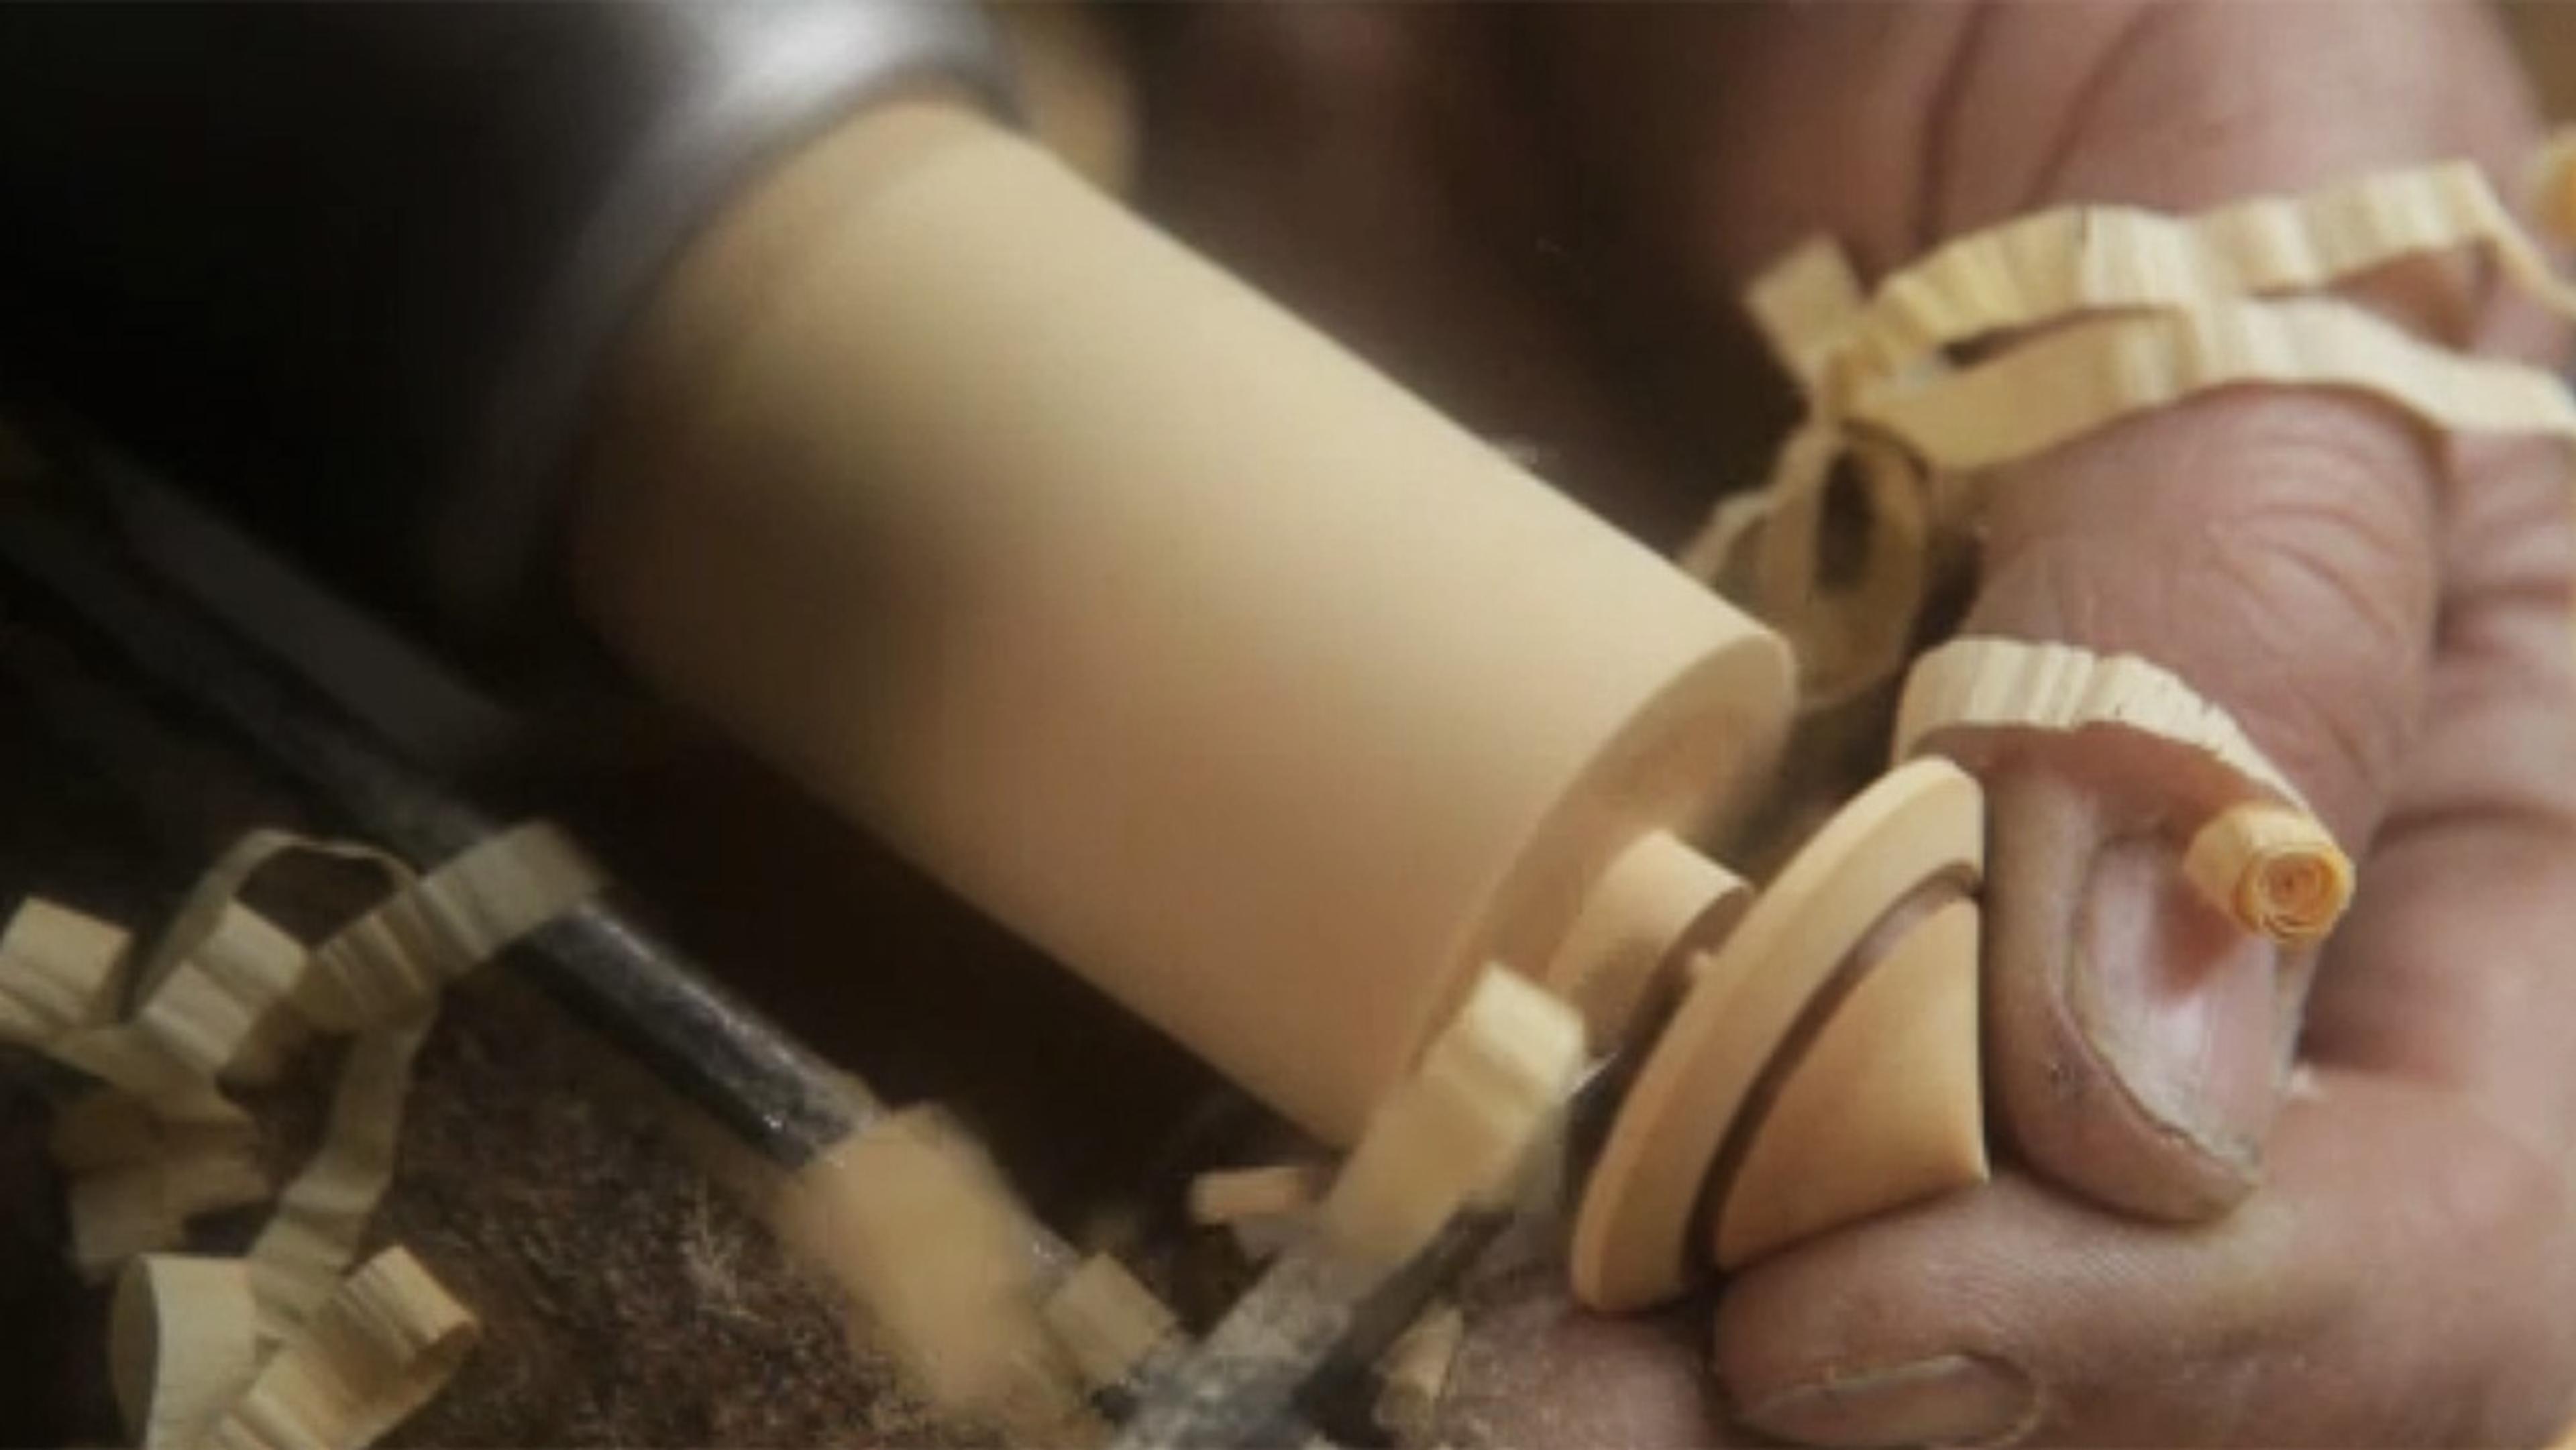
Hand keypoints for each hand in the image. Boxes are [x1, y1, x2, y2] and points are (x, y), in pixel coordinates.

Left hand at [1138, 4, 2575, 1440]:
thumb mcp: (2220, 155)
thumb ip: (2249, 579)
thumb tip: (2148, 1106)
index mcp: (2468, 748)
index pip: (2461, 1199)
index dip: (2180, 1328)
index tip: (1838, 1323)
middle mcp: (2230, 899)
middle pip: (2189, 1319)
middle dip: (1933, 1418)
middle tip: (1597, 1423)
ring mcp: (1955, 925)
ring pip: (1938, 1318)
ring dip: (1726, 1416)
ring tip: (1508, 1416)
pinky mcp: (1715, 898)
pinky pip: (1692, 1157)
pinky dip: (1590, 1270)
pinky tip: (1460, 1299)